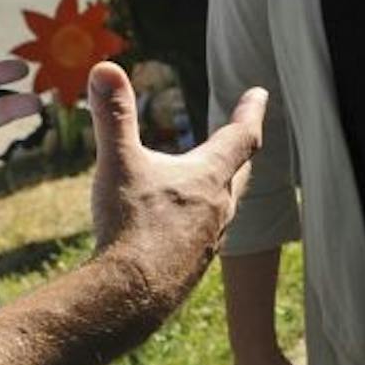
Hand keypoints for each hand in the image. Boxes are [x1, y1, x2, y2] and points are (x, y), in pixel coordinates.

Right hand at [88, 62, 265, 308]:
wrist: (132, 296)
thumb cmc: (130, 225)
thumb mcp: (118, 162)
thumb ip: (114, 115)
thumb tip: (104, 68)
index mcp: (209, 177)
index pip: (243, 136)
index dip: (251, 112)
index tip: (259, 93)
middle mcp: (218, 208)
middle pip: (240, 172)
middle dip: (242, 150)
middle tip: (246, 135)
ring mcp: (209, 241)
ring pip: (224, 207)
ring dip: (222, 188)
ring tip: (213, 182)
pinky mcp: (192, 266)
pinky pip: (204, 236)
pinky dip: (199, 222)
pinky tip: (180, 229)